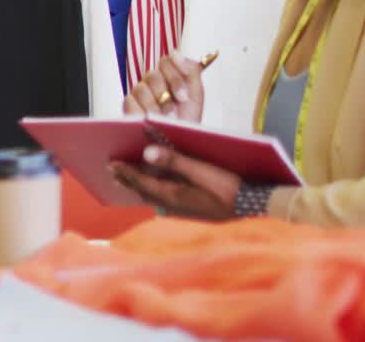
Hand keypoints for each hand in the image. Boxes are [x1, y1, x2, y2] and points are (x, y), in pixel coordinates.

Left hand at [109, 145, 240, 219]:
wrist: (254, 210)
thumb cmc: (230, 189)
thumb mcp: (202, 170)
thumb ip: (174, 161)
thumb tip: (146, 153)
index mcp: (173, 195)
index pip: (140, 182)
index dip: (124, 172)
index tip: (110, 163)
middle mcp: (173, 206)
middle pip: (142, 191)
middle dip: (126, 179)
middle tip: (111, 170)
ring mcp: (181, 211)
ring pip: (152, 197)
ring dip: (138, 186)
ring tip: (125, 178)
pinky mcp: (190, 211)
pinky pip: (163, 200)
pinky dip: (153, 191)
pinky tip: (153, 187)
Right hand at [123, 54, 204, 121]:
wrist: (178, 141)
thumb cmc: (186, 120)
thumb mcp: (196, 95)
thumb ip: (191, 71)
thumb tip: (176, 53)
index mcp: (168, 75)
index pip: (166, 62)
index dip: (174, 77)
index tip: (183, 96)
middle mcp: (152, 82)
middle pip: (153, 74)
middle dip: (165, 94)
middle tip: (175, 109)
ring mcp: (139, 93)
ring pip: (142, 88)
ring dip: (156, 106)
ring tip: (164, 119)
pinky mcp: (128, 105)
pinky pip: (131, 101)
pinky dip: (143, 112)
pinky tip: (151, 120)